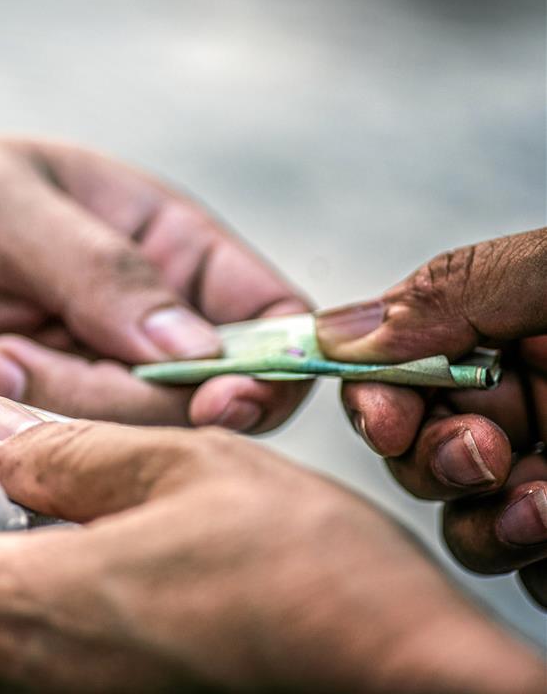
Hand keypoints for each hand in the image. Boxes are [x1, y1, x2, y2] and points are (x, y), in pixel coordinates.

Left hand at [0, 0, 309, 434]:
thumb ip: (95, 268)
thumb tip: (199, 351)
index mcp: (157, 248)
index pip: (263, 316)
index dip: (266, 367)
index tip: (222, 399)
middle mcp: (129, 329)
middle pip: (194, 408)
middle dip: (107, 398)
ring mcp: (75, 392)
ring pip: (122, 455)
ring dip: (49, 429)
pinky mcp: (19, 442)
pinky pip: (50, 482)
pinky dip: (10, 470)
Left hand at [0, 398, 543, 692]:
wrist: (403, 676)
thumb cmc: (304, 576)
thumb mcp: (179, 466)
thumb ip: (64, 450)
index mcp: (20, 605)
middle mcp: (24, 676)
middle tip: (35, 481)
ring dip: (22, 574)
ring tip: (100, 519)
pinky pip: (50, 662)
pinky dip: (65, 614)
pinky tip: (134, 573)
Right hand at [316, 228, 546, 604]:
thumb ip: (456, 290)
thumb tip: (337, 329)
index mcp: (509, 332)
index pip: (399, 373)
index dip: (380, 402)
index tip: (392, 423)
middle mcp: (524, 406)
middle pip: (418, 453)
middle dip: (435, 462)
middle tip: (483, 457)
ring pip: (465, 523)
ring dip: (484, 524)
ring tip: (541, 509)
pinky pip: (524, 571)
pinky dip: (530, 564)